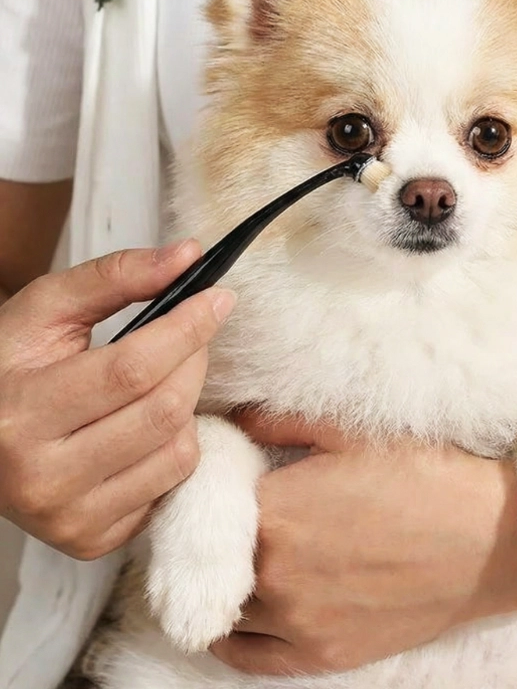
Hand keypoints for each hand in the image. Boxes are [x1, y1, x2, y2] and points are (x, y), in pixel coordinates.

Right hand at [0, 242, 235, 559]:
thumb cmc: (10, 368)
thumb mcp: (44, 311)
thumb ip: (114, 277)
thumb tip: (189, 256)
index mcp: (19, 411)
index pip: (133, 367)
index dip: (187, 328)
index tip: (218, 298)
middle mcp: (41, 477)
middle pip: (163, 410)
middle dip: (194, 361)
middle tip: (194, 334)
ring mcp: (69, 517)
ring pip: (177, 451)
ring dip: (188, 404)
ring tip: (161, 381)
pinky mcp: (93, 540)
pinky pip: (172, 485)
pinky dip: (176, 446)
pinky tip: (147, 426)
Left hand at [210, 414, 516, 675]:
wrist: (488, 537)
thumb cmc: (424, 476)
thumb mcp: (353, 432)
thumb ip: (281, 421)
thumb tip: (236, 418)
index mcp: (277, 512)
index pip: (209, 504)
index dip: (211, 490)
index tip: (218, 481)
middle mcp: (276, 575)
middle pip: (212, 558)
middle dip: (217, 535)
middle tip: (230, 516)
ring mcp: (299, 623)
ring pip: (225, 607)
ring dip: (221, 582)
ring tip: (233, 559)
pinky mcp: (324, 654)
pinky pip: (248, 657)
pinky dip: (231, 636)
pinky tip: (233, 614)